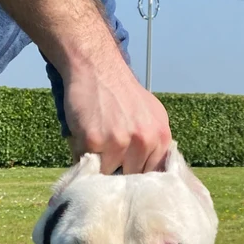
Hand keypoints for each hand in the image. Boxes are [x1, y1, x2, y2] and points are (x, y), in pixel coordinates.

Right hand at [64, 56, 172, 173]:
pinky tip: (84, 135)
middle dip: (118, 168)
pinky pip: (86, 163)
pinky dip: (81, 154)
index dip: (137, 172)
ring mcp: (119, 142)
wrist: (97, 67)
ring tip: (96, 139)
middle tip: (108, 149)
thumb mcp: (151, 115)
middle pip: (130, 176)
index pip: (152, 174)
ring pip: (108, 173)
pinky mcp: (94, 141)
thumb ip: (154, 143)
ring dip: (99, 163)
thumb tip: (151, 173)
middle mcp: (144, 141)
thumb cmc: (121, 92)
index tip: (126, 167)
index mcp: (161, 137)